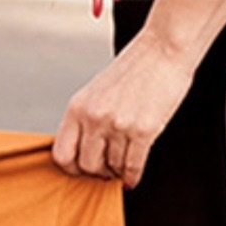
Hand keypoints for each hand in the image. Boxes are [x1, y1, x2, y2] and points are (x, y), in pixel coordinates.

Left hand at [52, 39, 196, 187]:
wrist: (163, 49)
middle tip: (107, 171)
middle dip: (98, 172)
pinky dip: (132, 177)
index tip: (81, 170)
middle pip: (88, 166)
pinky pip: (132, 167)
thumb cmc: (133, 69)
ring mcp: (118, 125)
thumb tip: (84, 154)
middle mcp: (94, 118)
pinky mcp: (143, 130)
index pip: (62, 154)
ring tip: (123, 166)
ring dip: (118, 172)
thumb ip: (85, 120)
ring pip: (112, 167)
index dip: (71, 169)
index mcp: (77, 107)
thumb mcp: (96, 92)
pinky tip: (132, 177)